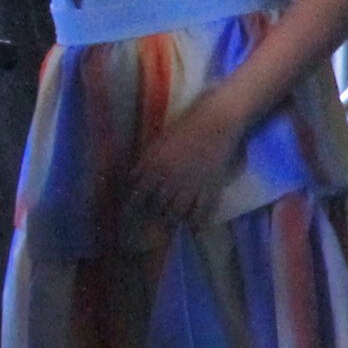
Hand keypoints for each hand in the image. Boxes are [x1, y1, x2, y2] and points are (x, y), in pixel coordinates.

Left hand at [124, 100, 249, 239]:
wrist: (218, 121)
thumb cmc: (187, 126)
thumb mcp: (160, 142)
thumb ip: (146, 162)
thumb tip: (133, 179)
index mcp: (156, 165)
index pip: (138, 193)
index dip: (133, 205)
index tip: (130, 212)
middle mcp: (171, 178)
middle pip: (157, 206)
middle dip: (152, 215)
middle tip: (150, 221)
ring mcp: (191, 185)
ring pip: (177, 212)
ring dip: (171, 220)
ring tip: (170, 224)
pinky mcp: (211, 188)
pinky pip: (201, 211)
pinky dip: (196, 221)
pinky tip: (193, 226)